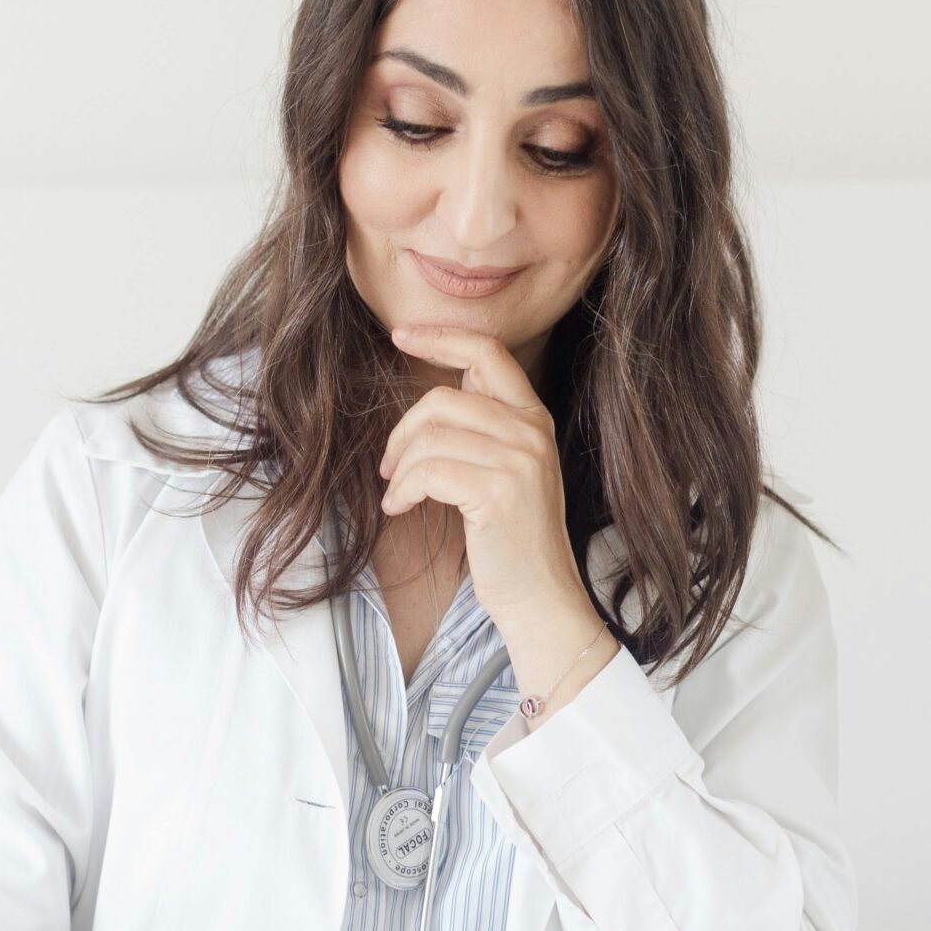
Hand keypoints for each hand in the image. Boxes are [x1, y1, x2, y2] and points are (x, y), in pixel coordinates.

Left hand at [379, 323, 588, 631]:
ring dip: (400, 469)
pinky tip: (400, 508)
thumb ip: (484, 427)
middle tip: (390, 468)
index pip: (487, 352)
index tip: (401, 334)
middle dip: (402, 432)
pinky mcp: (498, 491)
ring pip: (430, 435)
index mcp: (534, 418)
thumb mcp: (506, 469)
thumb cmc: (510, 538)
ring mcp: (519, 460)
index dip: (441, 337)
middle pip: (442, 398)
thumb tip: (437, 394)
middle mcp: (532, 431)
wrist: (540, 596)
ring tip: (398, 495)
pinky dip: (403, 489)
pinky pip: (427, 469)